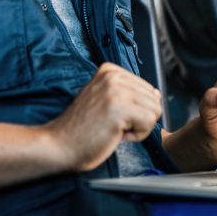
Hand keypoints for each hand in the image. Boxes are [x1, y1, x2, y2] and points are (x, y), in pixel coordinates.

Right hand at [44, 63, 161, 171]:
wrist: (59, 145)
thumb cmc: (82, 129)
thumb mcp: (106, 101)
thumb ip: (130, 94)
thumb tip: (157, 94)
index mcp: (110, 70)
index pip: (147, 89)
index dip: (134, 110)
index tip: (110, 116)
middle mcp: (113, 75)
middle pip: (153, 99)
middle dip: (138, 119)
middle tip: (112, 125)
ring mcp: (116, 90)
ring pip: (154, 111)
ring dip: (138, 128)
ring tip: (113, 129)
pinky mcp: (119, 108)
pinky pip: (149, 122)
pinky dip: (137, 135)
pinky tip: (116, 135)